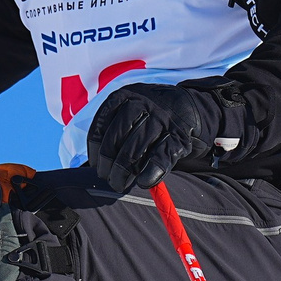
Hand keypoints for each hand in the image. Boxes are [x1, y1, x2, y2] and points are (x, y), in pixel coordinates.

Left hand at [85, 82, 224, 190]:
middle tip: (108, 179)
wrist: (184, 107)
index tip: (96, 165)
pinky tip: (143, 182)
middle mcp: (141, 104)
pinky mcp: (177, 136)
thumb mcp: (128, 110)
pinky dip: (150, 173)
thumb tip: (97, 163)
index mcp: (123, 96)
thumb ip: (112, 129)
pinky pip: (159, 158)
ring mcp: (160, 119)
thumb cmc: (147, 116)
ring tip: (120, 183)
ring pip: (135, 148)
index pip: (101, 126)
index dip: (95, 150)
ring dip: (124, 171)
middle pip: (116, 138)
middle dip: (108, 164)